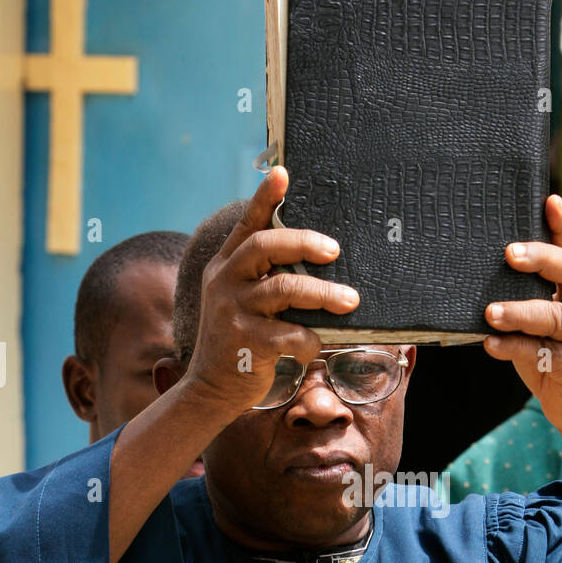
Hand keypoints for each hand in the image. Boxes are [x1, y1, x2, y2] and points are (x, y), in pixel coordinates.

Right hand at [186, 165, 359, 416]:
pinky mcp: (246, 342)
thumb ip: (264, 279)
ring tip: (350, 301)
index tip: (283, 173)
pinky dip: (311, 339)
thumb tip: (317, 260)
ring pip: (285, 289)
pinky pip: (291, 333)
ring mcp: (233, 311)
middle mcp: (225, 281)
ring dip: (324, 294)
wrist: (211, 389)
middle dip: (305, 243)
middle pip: (265, 247)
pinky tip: (315, 347)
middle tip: (334, 250)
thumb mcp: (241, 302)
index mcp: (225, 266)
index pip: (246, 225)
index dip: (264, 198)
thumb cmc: (240, 342)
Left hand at [484, 195, 561, 470]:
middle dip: (540, 259)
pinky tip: (491, 344)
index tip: (549, 200)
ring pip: (553, 316)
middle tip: (509, 253)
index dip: (561, 226)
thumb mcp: (543, 326)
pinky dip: (512, 347)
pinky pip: (539, 351)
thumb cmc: (554, 360)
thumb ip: (529, 300)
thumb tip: (484, 275)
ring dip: (519, 311)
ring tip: (491, 312)